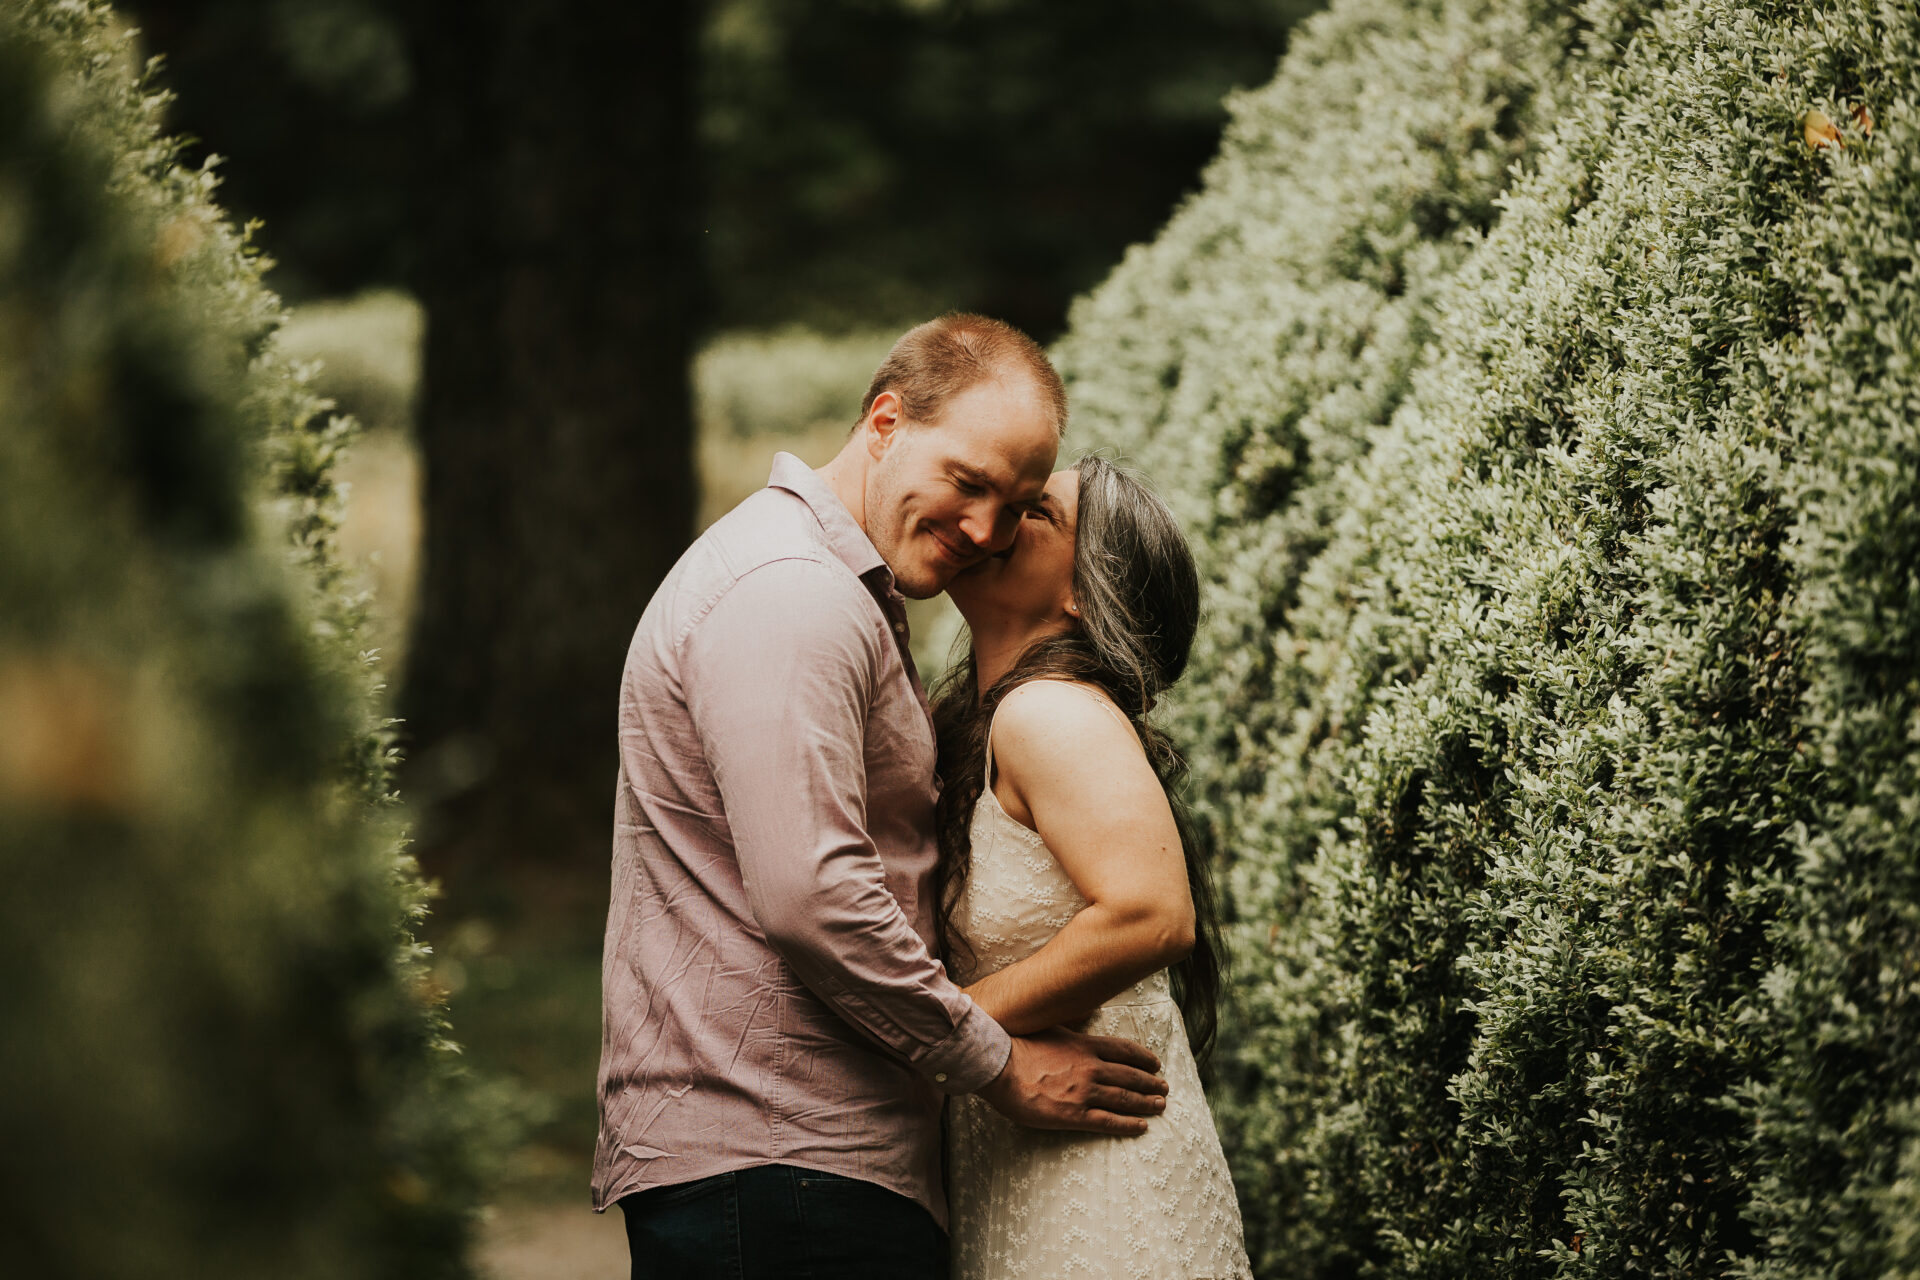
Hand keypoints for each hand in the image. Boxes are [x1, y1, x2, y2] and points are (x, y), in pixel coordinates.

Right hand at [976, 1027, 1167, 1135]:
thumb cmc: (1019, 1046)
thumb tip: (1080, 1027)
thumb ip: (1071, 1032)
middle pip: (1130, 1075)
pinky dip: (1128, 1124)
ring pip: (1125, 1099)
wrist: (1000, 1066)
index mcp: (1085, 1045)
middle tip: (1164, 1088)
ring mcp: (1084, 1092)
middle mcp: (1091, 1068)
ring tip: (1160, 1105)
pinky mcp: (1074, 1115)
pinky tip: (1142, 1127)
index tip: (1156, 1064)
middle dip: (1151, 1083)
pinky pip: (1109, 1122)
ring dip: (1146, 1103)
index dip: (1144, 1058)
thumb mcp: (1051, 1028)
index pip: (1125, 1051)